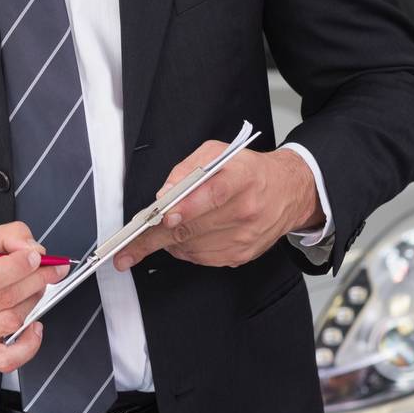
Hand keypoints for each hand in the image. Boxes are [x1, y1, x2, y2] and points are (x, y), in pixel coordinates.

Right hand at [0, 221, 68, 373]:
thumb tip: (31, 248)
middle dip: (35, 280)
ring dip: (33, 301)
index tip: (36, 256)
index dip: (16, 267)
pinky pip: (9, 359)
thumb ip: (3, 236)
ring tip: (34, 288)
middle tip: (50, 268)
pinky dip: (30, 343)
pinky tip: (34, 324)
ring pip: (11, 322)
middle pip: (3, 300)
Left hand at [114, 143, 323, 269]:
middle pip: (194, 227)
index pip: (213, 194)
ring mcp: (245, 236)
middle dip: (154, 238)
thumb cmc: (247, 171)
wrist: (287, 192)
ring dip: (168, 242)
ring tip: (155, 233)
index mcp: (241, 178)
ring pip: (192, 247)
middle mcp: (246, 210)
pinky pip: (202, 258)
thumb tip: (164, 194)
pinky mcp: (242, 255)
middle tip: (126, 250)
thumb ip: (187, 169)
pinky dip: (185, 250)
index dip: (187, 207)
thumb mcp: (216, 154)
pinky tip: (183, 238)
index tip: (163, 215)